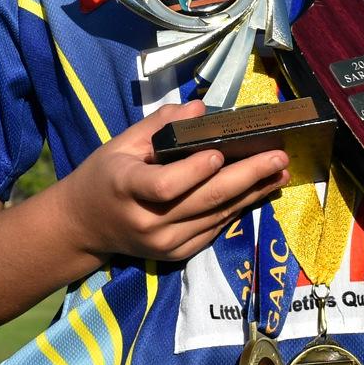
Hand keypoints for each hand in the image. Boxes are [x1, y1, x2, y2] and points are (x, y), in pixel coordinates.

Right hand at [50, 101, 286, 265]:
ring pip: (217, 216)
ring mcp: (165, 243)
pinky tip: (259, 191)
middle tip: (277, 157)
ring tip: (280, 172)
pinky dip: (238, 209)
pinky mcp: (177, 254)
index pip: (166, 185)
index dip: (194, 171)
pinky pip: (215, 229)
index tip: (219, 153)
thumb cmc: (103, 177)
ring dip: (252, 193)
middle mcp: (149, 222)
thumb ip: (159, 126)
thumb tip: (200, 110)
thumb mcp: (120, 144)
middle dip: (246, 177)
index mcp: (128, 188)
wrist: (84, 226)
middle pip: (205, 201)